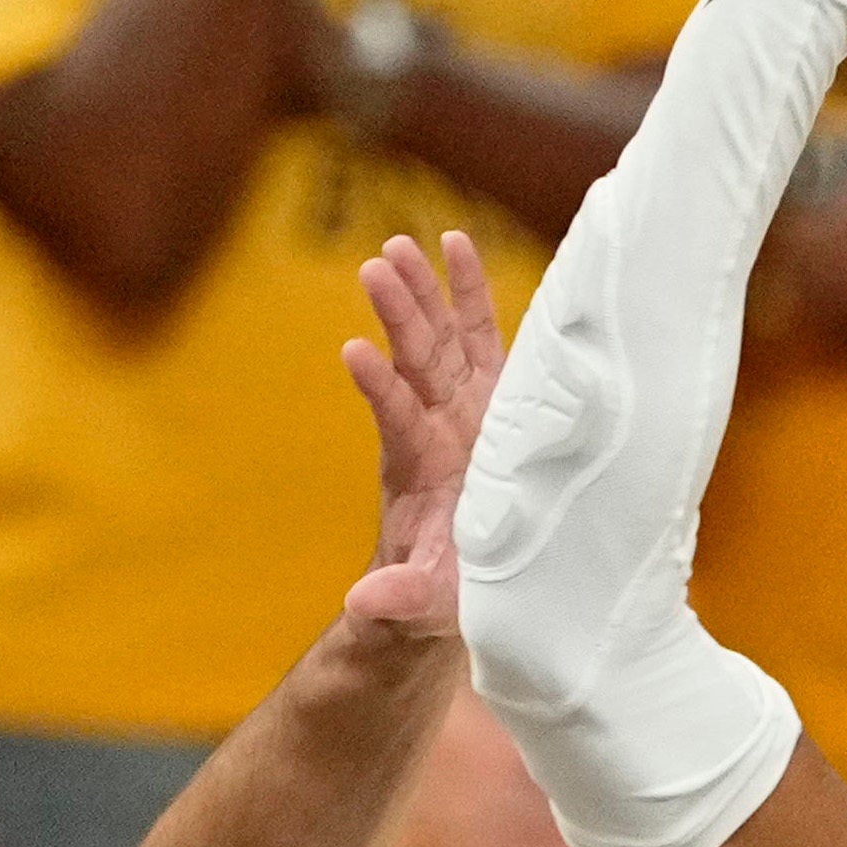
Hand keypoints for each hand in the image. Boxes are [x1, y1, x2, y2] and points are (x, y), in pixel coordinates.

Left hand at [339, 228, 507, 637]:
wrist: (460, 574)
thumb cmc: (445, 591)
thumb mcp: (424, 602)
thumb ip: (398, 596)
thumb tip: (362, 604)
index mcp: (421, 470)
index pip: (395, 418)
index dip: (378, 387)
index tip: (354, 351)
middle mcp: (437, 426)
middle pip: (414, 363)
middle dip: (399, 316)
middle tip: (374, 267)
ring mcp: (463, 405)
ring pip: (439, 339)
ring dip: (422, 293)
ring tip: (399, 243)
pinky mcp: (492, 396)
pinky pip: (481, 336)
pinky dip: (468, 293)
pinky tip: (455, 243)